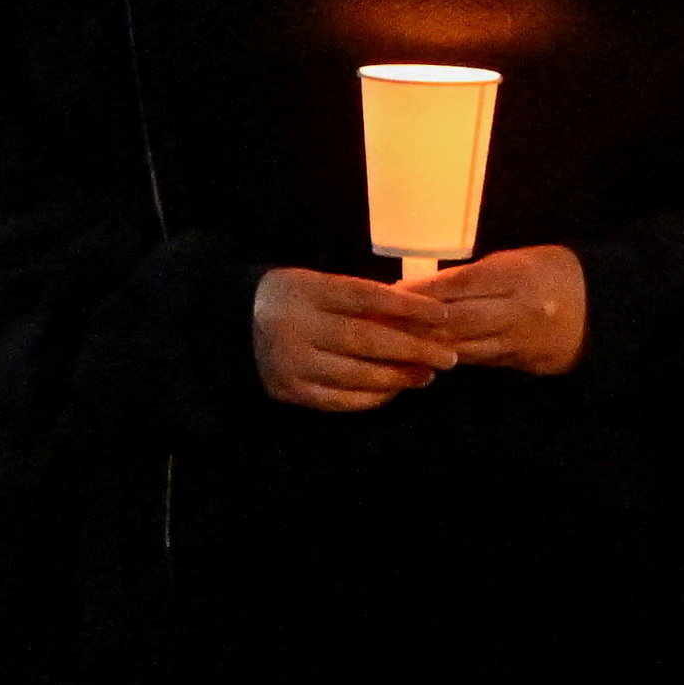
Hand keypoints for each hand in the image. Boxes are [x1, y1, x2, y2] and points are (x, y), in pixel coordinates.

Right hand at [253, 266, 457, 411]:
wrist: (234, 325)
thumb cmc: (293, 300)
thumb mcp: (318, 285)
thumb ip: (360, 299)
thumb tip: (419, 316)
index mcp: (307, 291)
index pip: (367, 297)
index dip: (409, 307)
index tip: (443, 315)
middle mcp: (297, 326)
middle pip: (367, 340)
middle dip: (414, 349)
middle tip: (448, 357)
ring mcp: (292, 361)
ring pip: (357, 374)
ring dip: (398, 377)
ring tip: (427, 374)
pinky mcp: (290, 390)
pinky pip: (341, 399)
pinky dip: (373, 396)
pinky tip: (394, 390)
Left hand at [408, 243, 586, 377]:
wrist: (598, 307)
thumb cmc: (548, 272)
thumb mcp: (514, 261)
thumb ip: (471, 277)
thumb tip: (422, 289)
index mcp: (515, 277)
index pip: (460, 285)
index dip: (424, 292)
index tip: (391, 295)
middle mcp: (517, 311)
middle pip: (458, 320)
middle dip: (417, 324)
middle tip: (381, 325)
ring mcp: (518, 340)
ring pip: (465, 346)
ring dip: (427, 347)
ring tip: (393, 345)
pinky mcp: (519, 361)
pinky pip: (478, 360)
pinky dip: (449, 358)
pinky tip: (423, 359)